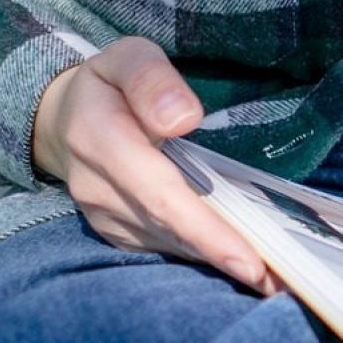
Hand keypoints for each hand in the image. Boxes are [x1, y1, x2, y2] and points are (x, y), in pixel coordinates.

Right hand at [31, 38, 281, 295]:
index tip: (248, 258)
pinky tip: (240, 266)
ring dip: (218, 264)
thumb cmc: (109, 86)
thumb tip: (183, 119)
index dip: (205, 230)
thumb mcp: (126, 57)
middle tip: (279, 285)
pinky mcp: (116, 231)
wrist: (63, 120)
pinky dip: (201, 257)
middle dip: (223, 257)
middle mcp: (98, 187)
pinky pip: (161, 248)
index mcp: (99, 139)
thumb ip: (151, 81)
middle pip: (168, 229)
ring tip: (274, 283)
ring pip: (167, 245)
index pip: (159, 194)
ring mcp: (104, 216)